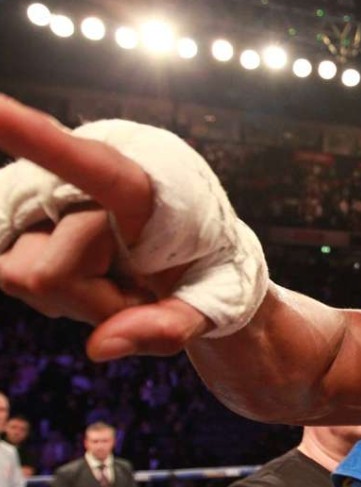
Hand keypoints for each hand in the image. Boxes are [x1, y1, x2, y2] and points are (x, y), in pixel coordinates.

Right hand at [0, 94, 210, 358]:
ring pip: (25, 278)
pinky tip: (91, 277)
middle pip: (47, 271)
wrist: (200, 259)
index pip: (85, 164)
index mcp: (145, 186)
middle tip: (141, 285)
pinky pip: (12, 274)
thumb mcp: (213, 305)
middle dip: (94, 299)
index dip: (33, 137)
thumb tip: (99, 348)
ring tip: (120, 274)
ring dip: (76, 295)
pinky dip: (56, 292)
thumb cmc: (213, 272)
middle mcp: (85, 179)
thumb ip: (169, 327)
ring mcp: (45, 196)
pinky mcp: (17, 216)